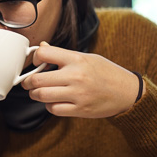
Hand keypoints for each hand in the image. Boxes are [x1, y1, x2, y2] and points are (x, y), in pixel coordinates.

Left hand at [22, 42, 143, 117]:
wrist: (128, 92)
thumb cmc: (106, 72)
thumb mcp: (86, 57)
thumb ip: (63, 54)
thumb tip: (42, 47)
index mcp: (76, 59)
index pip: (44, 53)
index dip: (35, 58)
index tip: (36, 63)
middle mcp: (76, 76)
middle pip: (37, 80)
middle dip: (28, 82)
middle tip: (28, 83)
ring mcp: (78, 94)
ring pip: (42, 96)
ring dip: (36, 95)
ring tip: (39, 92)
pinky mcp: (80, 110)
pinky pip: (54, 109)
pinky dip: (50, 106)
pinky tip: (55, 101)